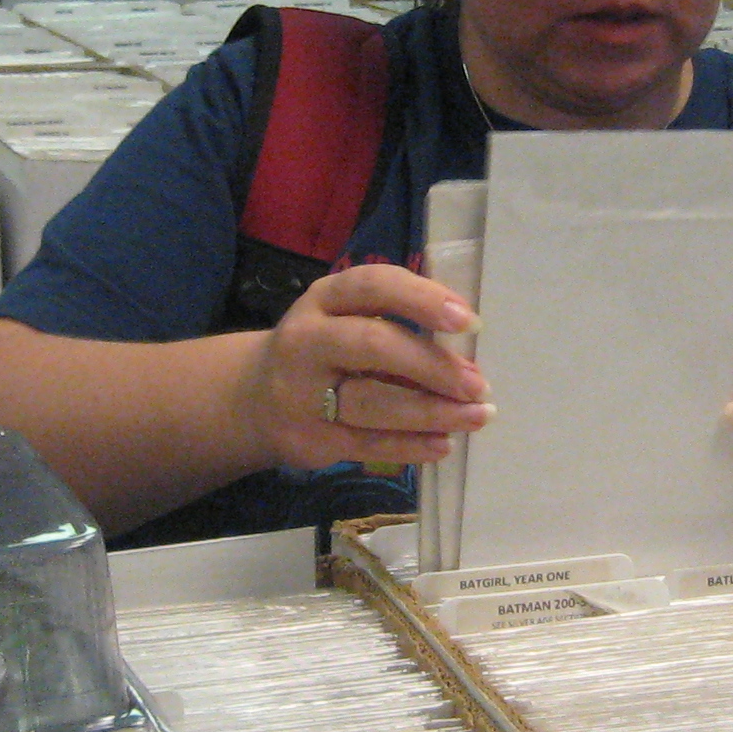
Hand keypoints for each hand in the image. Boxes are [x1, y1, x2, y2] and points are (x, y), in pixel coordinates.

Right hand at [245, 262, 492, 471]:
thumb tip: (465, 351)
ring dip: (431, 412)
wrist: (255, 399)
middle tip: (477, 384)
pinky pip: (367, 443)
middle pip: (373, 344)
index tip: (469, 321)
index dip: (423, 300)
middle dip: (432, 365)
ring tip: (475, 417)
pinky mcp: (308, 437)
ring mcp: (302, 392)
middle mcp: (306, 339)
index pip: (373, 286)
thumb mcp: (343, 320)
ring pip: (372, 402)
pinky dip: (411, 445)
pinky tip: (443, 444)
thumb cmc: (323, 350)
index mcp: (324, 299)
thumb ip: (394, 323)